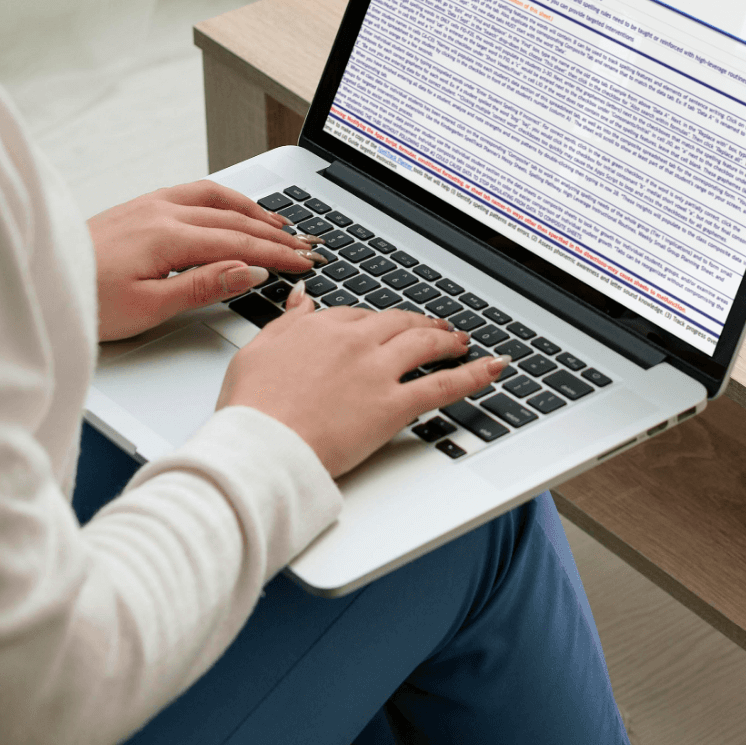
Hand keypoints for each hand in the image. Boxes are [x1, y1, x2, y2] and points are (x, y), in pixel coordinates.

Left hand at [88, 180, 326, 339]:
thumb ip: (204, 285)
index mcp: (167, 236)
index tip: (304, 262)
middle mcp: (161, 211)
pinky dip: (224, 199)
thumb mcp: (149, 307)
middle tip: (307, 246)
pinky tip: (232, 207)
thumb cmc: (86, 300)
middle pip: (233, 219)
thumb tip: (250, 270)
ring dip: (253, 210)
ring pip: (216, 198)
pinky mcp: (138, 207)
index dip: (277, 254)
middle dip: (275, 233)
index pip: (239, 243)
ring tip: (280, 223)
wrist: (39, 280)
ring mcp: (149, 204)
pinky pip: (194, 192)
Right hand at [218, 284, 508, 475]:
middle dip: (418, 323)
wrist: (261, 445)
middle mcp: (354, 342)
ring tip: (461, 341)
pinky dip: (474, 374)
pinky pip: (443, 384)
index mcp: (320, 328)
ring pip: (424, 343)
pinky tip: (494, 368)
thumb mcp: (256, 350)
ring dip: (447, 339)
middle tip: (433, 326)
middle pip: (397, 323)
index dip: (375, 323)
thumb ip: (285, 322)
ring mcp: (377, 372)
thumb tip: (301, 299)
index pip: (357, 316)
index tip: (383, 328)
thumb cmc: (251, 408)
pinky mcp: (393, 405)